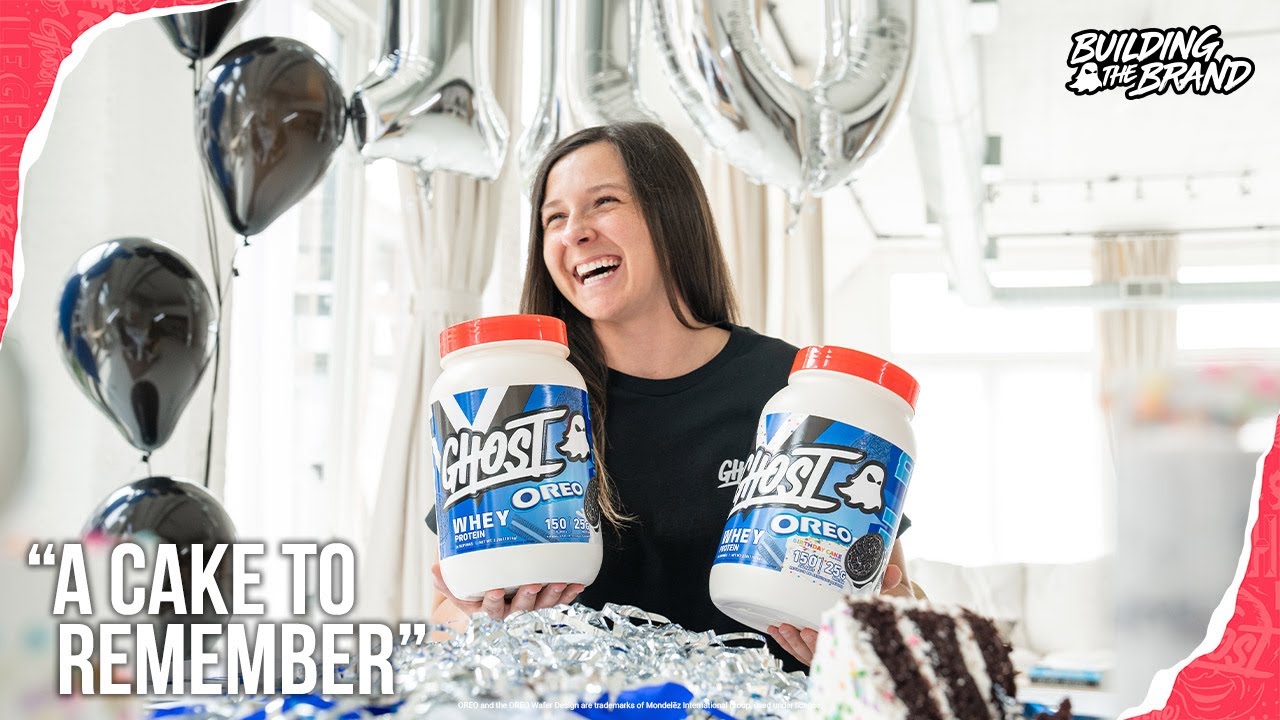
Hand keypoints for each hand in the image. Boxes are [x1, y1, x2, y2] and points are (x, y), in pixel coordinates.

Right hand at [430, 562, 583, 620]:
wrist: (496, 605)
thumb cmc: (478, 595)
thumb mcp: (461, 592)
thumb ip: (446, 581)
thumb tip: (434, 567)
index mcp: (488, 613)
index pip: (489, 610)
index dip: (492, 601)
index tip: (495, 590)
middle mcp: (511, 614)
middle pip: (520, 609)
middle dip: (528, 597)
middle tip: (533, 583)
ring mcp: (530, 611)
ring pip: (543, 606)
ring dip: (553, 595)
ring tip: (560, 581)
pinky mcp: (546, 606)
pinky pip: (560, 602)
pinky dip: (568, 594)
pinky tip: (576, 582)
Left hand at [768, 539, 915, 666]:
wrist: (873, 622)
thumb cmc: (872, 612)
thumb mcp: (880, 600)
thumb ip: (886, 586)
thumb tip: (895, 572)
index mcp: (851, 636)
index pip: (836, 642)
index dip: (821, 639)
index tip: (809, 629)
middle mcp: (837, 647)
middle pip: (817, 650)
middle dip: (803, 642)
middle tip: (795, 628)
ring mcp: (823, 652)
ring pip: (805, 653)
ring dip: (791, 642)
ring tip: (781, 628)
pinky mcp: (812, 651)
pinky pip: (797, 652)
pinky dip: (785, 643)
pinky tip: (775, 631)